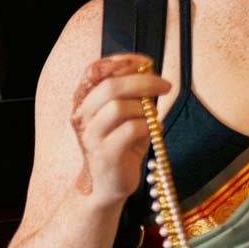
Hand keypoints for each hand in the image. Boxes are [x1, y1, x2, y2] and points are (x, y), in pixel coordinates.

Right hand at [69, 53, 171, 210]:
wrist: (109, 185)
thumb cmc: (122, 147)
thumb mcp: (128, 117)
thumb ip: (134, 97)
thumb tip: (151, 73)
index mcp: (86, 103)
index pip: (97, 72)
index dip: (122, 62)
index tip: (146, 62)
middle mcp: (83, 117)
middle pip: (110, 87)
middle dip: (142, 81)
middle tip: (165, 86)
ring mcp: (92, 136)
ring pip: (118, 107)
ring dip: (144, 108)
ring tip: (153, 118)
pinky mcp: (105, 154)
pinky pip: (130, 129)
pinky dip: (147, 126)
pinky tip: (151, 132)